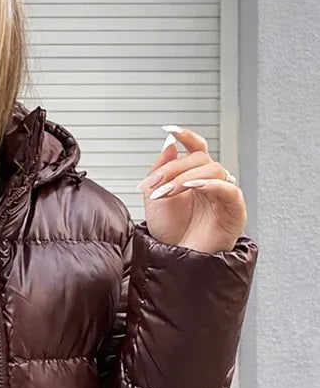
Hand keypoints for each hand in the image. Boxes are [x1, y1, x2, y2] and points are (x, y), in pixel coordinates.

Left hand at [136, 125, 246, 253]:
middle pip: (200, 158)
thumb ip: (160, 170)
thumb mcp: (155, 197)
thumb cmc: (171, 231)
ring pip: (213, 169)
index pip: (197, 148)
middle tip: (154, 185)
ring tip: (166, 193)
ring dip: (185, 178)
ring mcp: (223, 194)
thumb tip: (170, 146)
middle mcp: (211, 181)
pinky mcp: (234, 209)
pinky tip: (192, 187)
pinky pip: (228, 189)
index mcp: (194, 176)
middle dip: (172, 169)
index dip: (187, 135)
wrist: (176, 258)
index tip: (170, 129)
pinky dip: (210, 184)